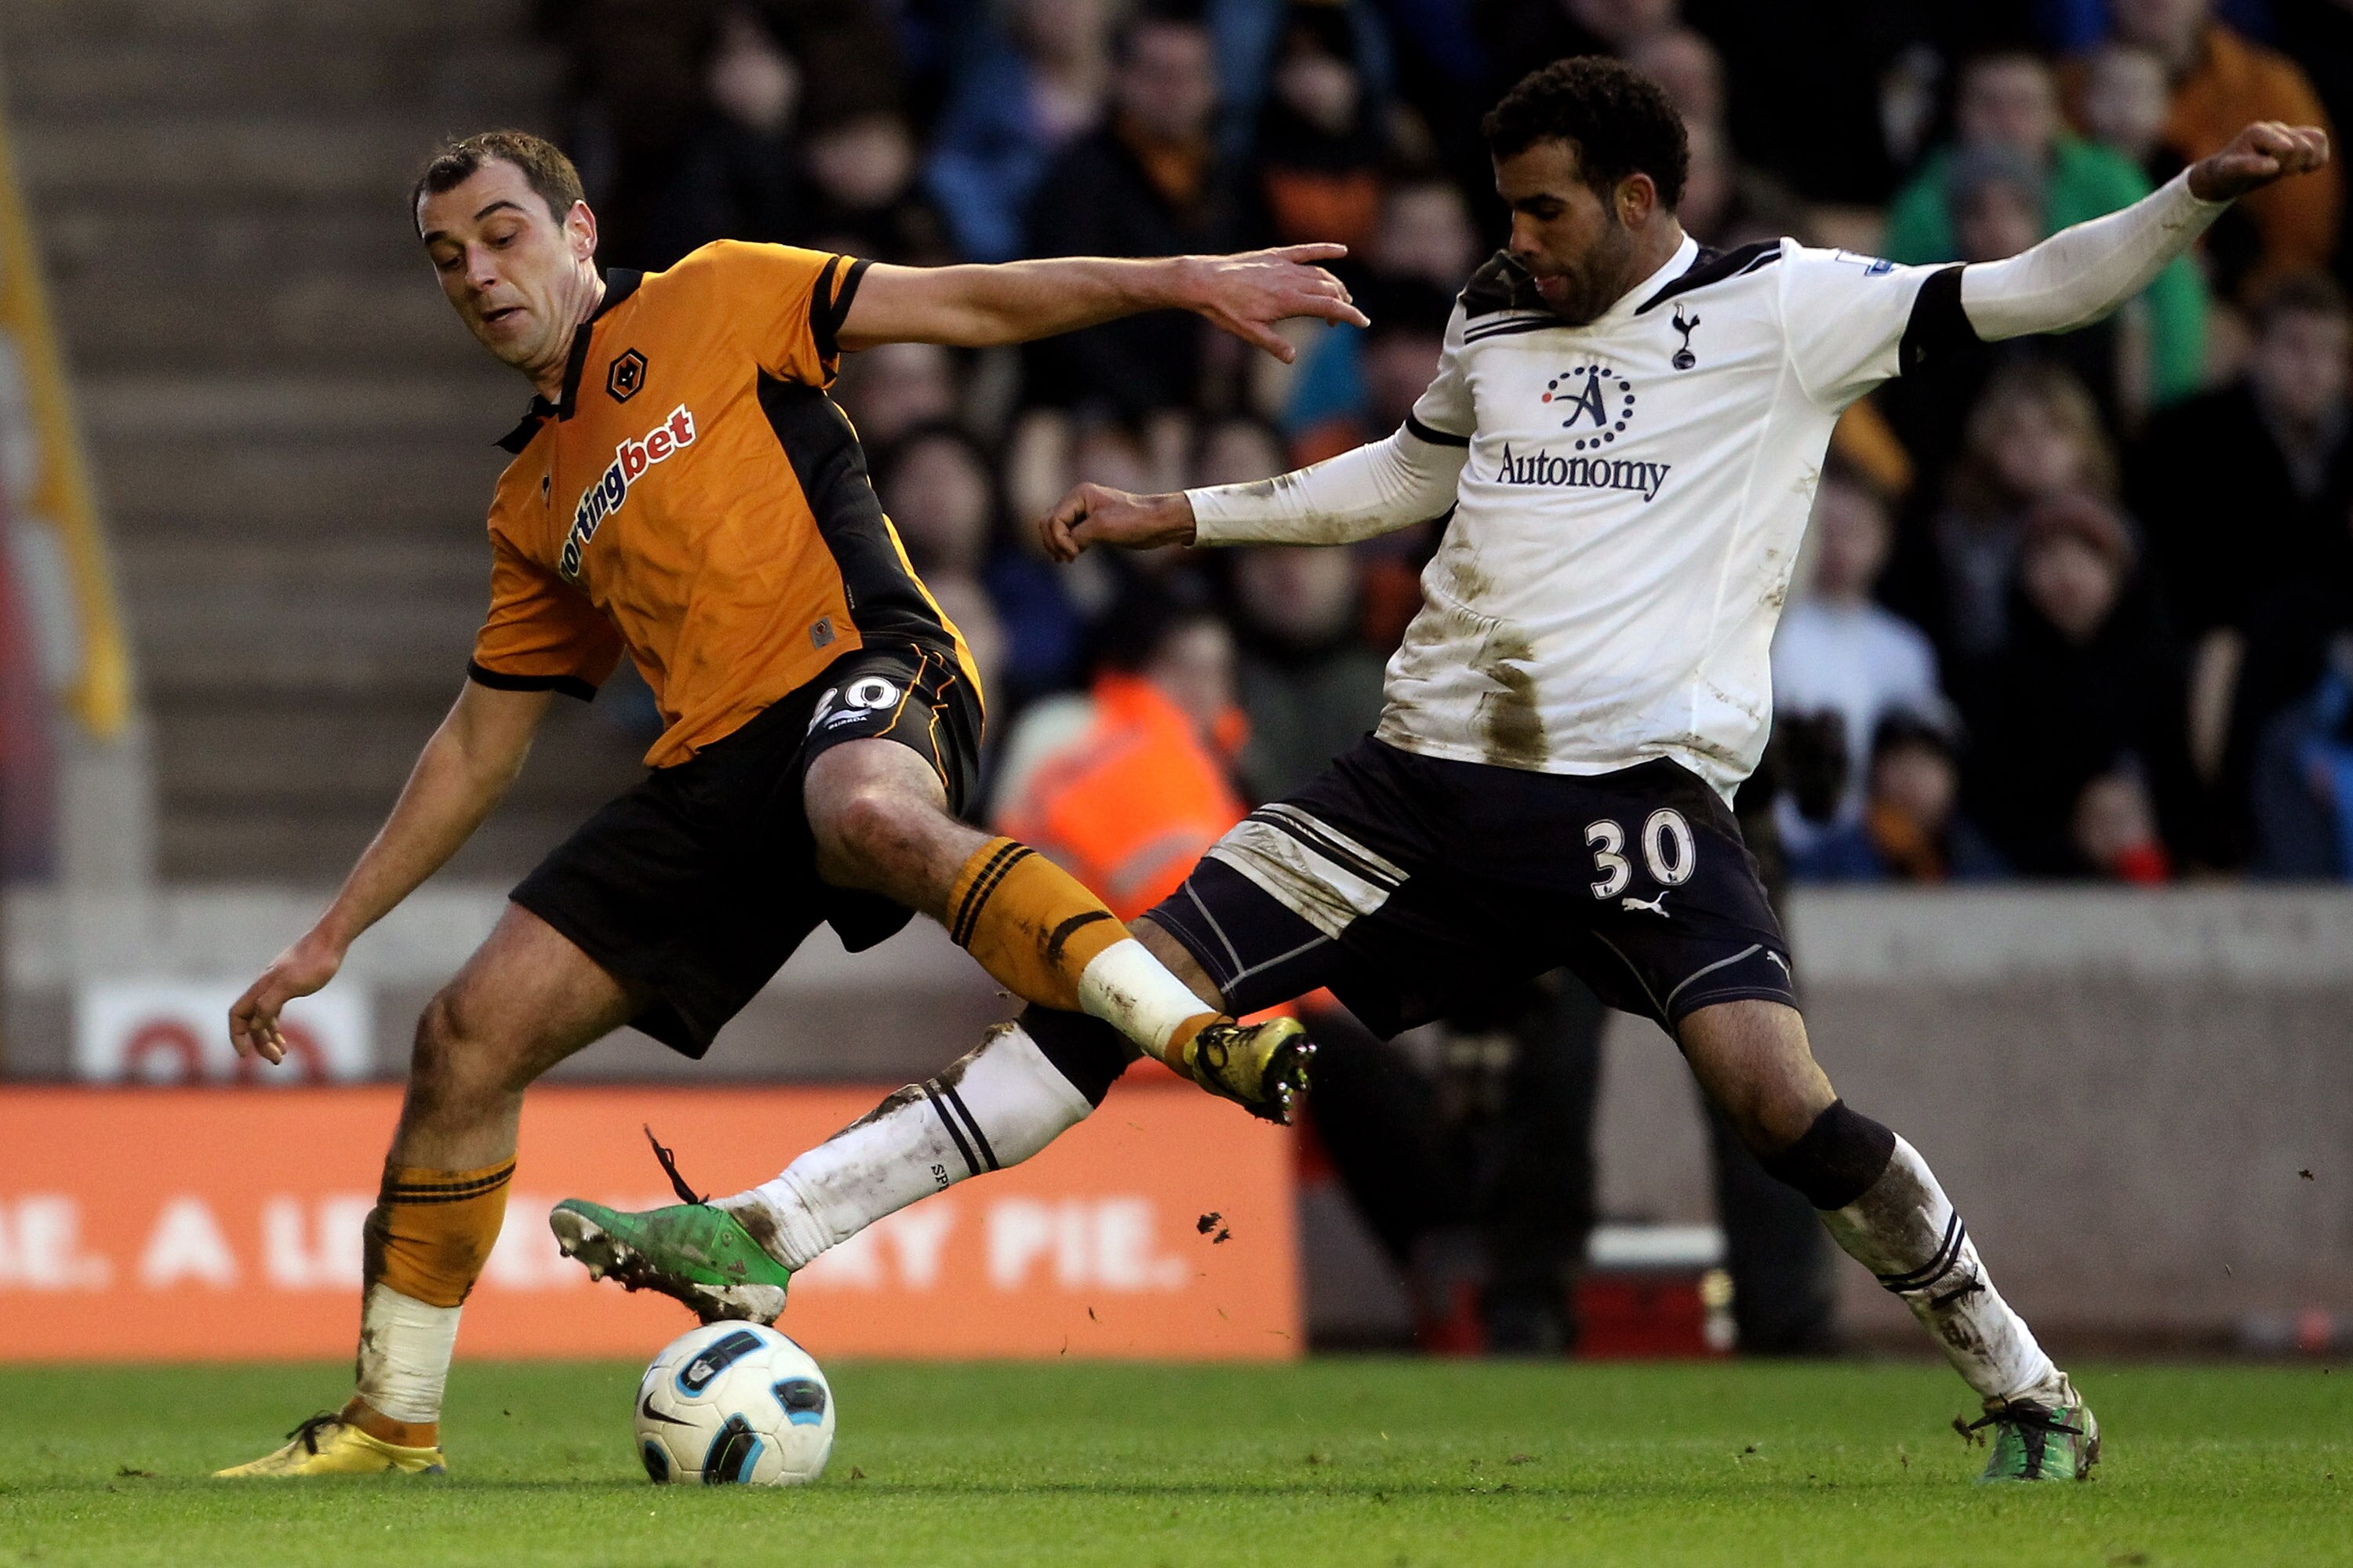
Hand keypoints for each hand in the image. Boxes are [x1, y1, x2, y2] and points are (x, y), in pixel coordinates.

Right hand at [229, 928, 345, 1065]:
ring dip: (268, 1039)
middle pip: (251, 1022)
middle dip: (259, 1043)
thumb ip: (270, 1004)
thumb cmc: (314, 962)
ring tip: (281, 1055)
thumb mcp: (292, 985)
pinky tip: (284, 1041)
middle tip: (277, 1061)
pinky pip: (273, 1012)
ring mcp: (275, 987)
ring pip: (263, 1019)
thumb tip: (253, 1026)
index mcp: (260, 988)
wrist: (331, 940)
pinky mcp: (289, 986)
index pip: (237, 1015)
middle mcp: (264, 988)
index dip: (236, 1036)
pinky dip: (275, 1028)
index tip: (245, 1056)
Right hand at [1038, 484, 1195, 561]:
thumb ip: (1076, 536)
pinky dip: (1067, 545)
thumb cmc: (1134, 520)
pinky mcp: (1092, 525)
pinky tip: (1073, 556)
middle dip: (1053, 541)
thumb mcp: (1102, 527)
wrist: (1159, 523)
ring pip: (1056, 528)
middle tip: (1068, 558)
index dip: (1059, 539)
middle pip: (1048, 522)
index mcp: (1080, 495)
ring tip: (1069, 559)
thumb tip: (1063, 548)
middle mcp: (1079, 500)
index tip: (1075, 553)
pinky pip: (1068, 534)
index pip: (1053, 519)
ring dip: (1057, 545)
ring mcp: (1085, 512)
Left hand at [1176, 245, 1369, 361]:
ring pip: (1321, 274)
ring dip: (1336, 286)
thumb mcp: (1250, 333)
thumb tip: (1293, 358)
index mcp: (1288, 302)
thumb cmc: (1225, 310)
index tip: (1363, 323)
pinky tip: (1342, 251)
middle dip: (1344, 304)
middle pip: (1330, 290)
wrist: (1205, 282)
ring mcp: (1285, 265)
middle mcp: (1291, 281)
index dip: (1350, 315)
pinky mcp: (1277, 255)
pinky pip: (1307, 250)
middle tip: (1343, 318)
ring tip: (1341, 298)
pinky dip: (1326, 250)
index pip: (1330, 308)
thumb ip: (1274, 345)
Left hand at [2189, 121, 2330, 201]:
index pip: (2286, 148)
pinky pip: (2320, 139)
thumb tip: (2273, 165)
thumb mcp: (2230, 173)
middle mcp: (2274, 127)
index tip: (2268, 172)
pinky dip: (2319, 157)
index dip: (2281, 165)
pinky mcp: (2298, 137)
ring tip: (2289, 170)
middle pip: (2303, 147)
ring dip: (2307, 160)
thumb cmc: (2228, 173)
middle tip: (2275, 172)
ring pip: (2317, 138)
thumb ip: (2248, 167)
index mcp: (2257, 132)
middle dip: (2291, 166)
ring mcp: (2287, 131)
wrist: (2230, 173)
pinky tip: (2305, 169)